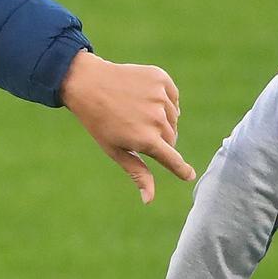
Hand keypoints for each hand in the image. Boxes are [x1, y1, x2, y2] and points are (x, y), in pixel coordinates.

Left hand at [60, 51, 195, 203]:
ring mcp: (160, 97)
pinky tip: (145, 99)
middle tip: (138, 132)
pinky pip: (173, 97)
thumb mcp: (115, 150)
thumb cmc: (99, 122)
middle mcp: (157, 119)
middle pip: (171, 137)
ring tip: (138, 113)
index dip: (182, 169)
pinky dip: (164, 101)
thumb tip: (149, 200)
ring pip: (173, 117)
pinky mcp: (160, 78)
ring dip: (162, 119)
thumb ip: (138, 173)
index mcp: (147, 139)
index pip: (172, 159)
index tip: (189, 175)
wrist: (88, 84)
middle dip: (160, 139)